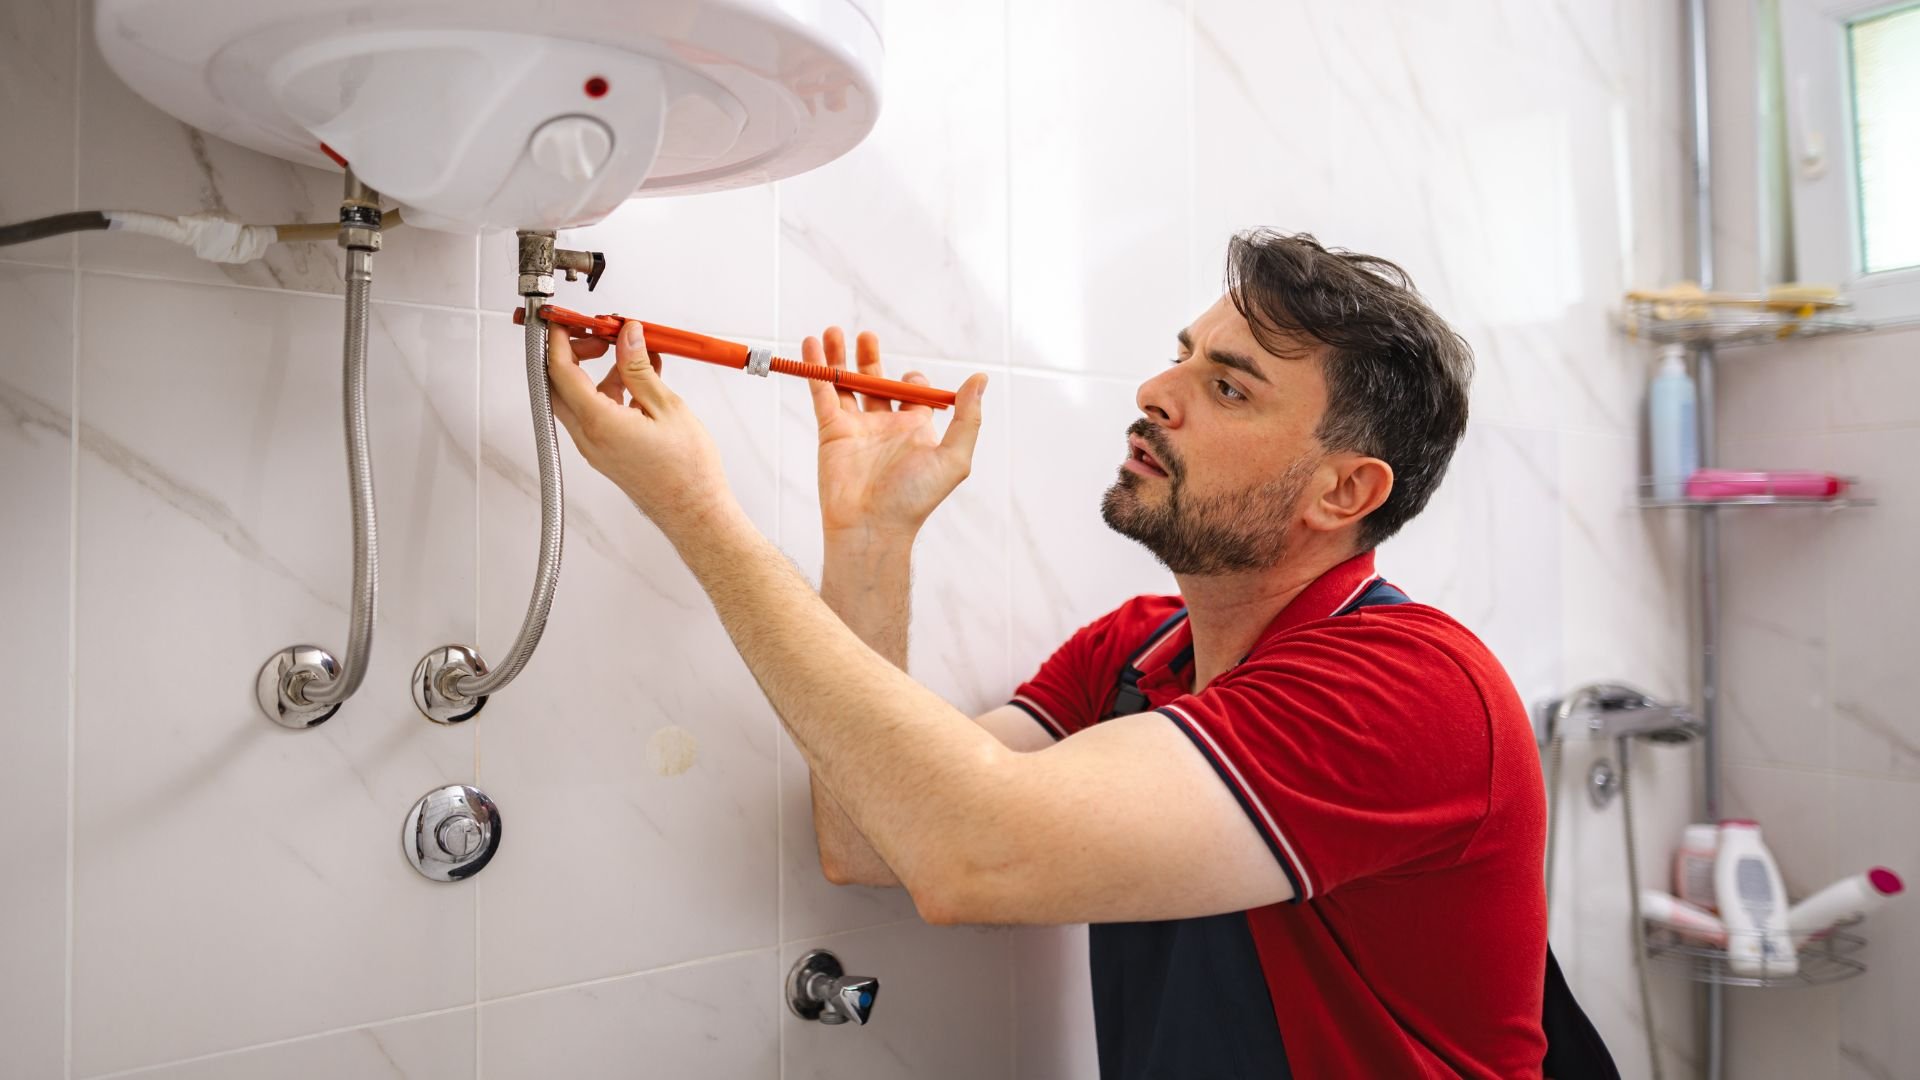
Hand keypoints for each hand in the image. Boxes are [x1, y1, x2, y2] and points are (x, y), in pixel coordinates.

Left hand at [547, 319, 739, 539]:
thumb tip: (626, 337)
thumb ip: (640, 368)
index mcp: (599, 423)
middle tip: (602, 337)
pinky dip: (611, 393)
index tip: (569, 322)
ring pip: (580, 399)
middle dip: (576, 354)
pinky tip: (641, 384)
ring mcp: (595, 447)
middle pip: (562, 384)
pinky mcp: (606, 453)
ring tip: (635, 359)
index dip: (561, 340)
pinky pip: (596, 414)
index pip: (561, 371)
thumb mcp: (667, 407)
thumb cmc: (687, 472)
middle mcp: (589, 437)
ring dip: (599, 373)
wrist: (695, 512)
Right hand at [807, 327, 987, 543]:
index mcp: (915, 429)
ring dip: (839, 357)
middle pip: (877, 381)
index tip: (912, 381)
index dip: (914, 380)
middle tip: (866, 336)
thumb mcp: (954, 458)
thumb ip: (969, 418)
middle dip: (870, 357)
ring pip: (845, 383)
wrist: (872, 526)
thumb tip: (981, 378)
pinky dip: (816, 369)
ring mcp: (856, 427)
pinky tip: (811, 346)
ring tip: (833, 332)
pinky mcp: (831, 431)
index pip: (913, 392)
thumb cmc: (915, 498)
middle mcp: (885, 425)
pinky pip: (823, 393)